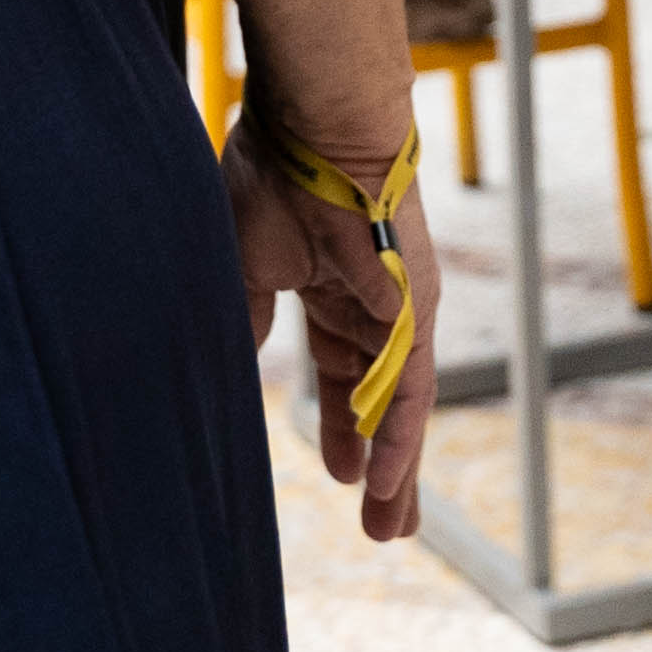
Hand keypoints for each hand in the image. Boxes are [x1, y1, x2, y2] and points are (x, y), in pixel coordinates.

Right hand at [228, 114, 435, 540]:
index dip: (340, 423)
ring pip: (400, 401)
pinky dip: (397, 433)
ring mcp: (400, 307)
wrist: (314, 128)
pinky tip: (386, 479)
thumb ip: (251, 316)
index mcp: (336, 290)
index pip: (343, 371)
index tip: (337, 471)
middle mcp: (376, 304)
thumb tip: (237, 359)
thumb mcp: (249, 265)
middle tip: (381, 523)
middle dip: (379, 460)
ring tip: (390, 524)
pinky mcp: (414, 307)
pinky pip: (408, 383)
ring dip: (397, 464)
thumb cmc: (278, 178)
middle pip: (379, 398)